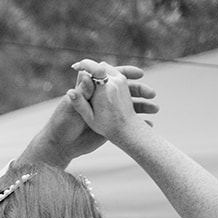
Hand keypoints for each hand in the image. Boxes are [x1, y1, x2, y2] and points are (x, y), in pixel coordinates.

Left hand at [21, 62, 157, 166]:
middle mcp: (102, 97)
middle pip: (126, 89)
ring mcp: (108, 111)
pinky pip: (128, 122)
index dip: (127, 71)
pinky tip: (150, 125)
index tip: (139, 73)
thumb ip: (80, 93)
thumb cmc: (62, 123)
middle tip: (152, 94)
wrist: (63, 145)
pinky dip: (140, 123)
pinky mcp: (110, 125)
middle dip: (141, 90)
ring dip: (144, 106)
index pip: (113, 76)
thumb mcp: (71, 108)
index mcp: (92, 89)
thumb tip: (85, 74)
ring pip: (131, 105)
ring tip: (155, 109)